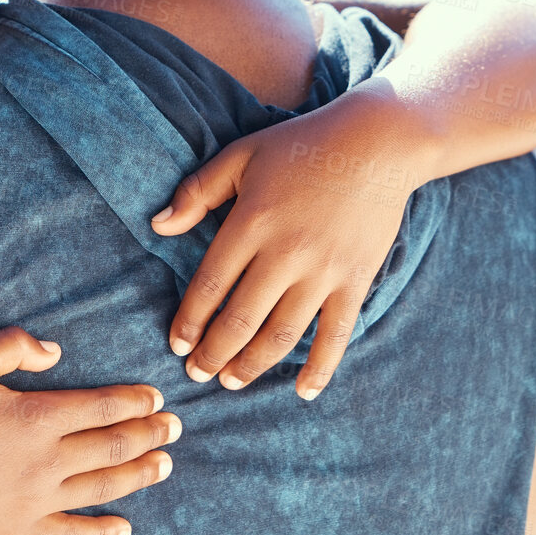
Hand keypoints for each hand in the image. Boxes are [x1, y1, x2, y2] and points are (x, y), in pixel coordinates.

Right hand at [0, 327, 178, 534]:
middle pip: (112, 446)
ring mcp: (35, 499)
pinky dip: (102, 531)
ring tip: (165, 465)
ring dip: (138, 475)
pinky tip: (125, 529)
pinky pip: (72, 532)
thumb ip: (13, 346)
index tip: (156, 397)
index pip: (101, 406)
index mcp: (36, 416)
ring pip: (102, 486)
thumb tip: (56, 351)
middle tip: (175, 428)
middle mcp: (45, 460)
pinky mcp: (19, 528)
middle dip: (148, 434)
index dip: (133, 401)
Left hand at [152, 95, 413, 398]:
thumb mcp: (240, 155)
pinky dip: (321, 368)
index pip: (210, 285)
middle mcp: (285, 253)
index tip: (176, 344)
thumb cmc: (300, 147)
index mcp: (251, 223)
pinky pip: (336, 335)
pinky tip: (303, 392)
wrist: (377, 143)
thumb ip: (196, 192)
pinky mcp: (356, 281)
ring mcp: (324, 271)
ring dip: (253, 365)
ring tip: (232, 381)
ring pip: (282, 334)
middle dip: (213, 353)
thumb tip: (158, 226)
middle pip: (240, 319)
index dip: (189, 321)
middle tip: (197, 373)